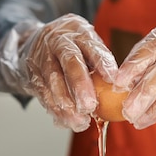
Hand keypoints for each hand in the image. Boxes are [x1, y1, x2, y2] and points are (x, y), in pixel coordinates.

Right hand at [20, 14, 117, 130]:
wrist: (34, 41)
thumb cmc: (72, 46)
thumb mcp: (87, 43)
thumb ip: (101, 61)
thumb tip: (123, 86)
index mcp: (79, 33)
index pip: (92, 46)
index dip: (102, 62)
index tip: (113, 79)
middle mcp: (59, 43)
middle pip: (70, 63)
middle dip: (80, 86)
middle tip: (89, 106)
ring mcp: (43, 58)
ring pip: (53, 82)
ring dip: (66, 105)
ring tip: (80, 121)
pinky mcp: (33, 74)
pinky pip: (43, 94)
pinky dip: (55, 110)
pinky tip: (66, 122)